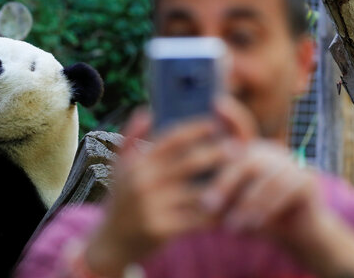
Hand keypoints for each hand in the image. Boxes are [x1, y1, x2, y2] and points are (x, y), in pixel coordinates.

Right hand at [85, 109, 234, 276]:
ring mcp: (152, 205)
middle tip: (240, 149)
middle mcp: (143, 181)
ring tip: (241, 178)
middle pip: (190, 162)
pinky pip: (197, 219)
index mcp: (137, 162)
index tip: (217, 124)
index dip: (197, 128)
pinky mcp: (161, 229)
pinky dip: (216, 214)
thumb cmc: (123, 199)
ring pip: (198, 192)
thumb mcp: (120, 167)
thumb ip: (132, 137)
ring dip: (222, 186)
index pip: (172, 138)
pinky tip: (230, 208)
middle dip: (218, 153)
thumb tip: (146, 110)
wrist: (112, 241)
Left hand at [204, 96, 324, 243]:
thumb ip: (213, 189)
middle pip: (247, 159)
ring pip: (265, 179)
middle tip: (206, 206)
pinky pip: (283, 192)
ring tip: (230, 227)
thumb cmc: (254, 218)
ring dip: (245, 205)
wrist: (295, 235)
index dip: (231, 116)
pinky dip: (265, 210)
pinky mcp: (307, 180)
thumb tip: (182, 186)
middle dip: (225, 184)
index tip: (216, 102)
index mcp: (251, 150)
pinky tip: (253, 226)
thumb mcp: (230, 203)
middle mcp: (271, 151)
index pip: (239, 130)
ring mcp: (292, 163)